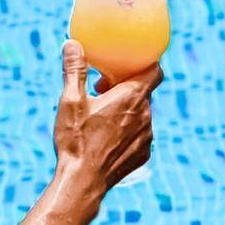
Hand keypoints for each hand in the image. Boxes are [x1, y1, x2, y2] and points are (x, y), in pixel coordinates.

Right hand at [53, 38, 161, 195]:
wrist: (83, 181)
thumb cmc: (76, 139)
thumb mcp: (70, 101)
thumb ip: (74, 70)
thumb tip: (72, 44)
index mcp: (131, 97)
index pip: (154, 71)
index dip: (147, 62)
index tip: (132, 60)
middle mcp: (145, 115)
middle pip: (144, 91)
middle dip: (126, 86)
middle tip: (103, 87)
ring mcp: (147, 136)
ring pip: (141, 114)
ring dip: (126, 109)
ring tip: (101, 113)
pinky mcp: (143, 154)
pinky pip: (139, 134)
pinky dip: (127, 130)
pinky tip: (106, 136)